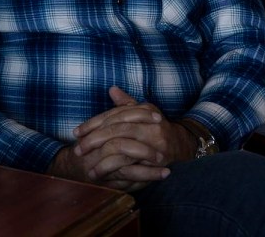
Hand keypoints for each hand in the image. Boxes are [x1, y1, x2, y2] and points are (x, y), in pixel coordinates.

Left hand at [52, 86, 196, 190]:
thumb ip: (127, 104)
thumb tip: (112, 89)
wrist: (187, 149)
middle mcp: (151, 123)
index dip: (93, 123)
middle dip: (93, 139)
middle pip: (115, 129)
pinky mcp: (156, 161)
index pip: (113, 115)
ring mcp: (155, 142)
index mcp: (145, 110)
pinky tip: (100, 174)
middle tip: (78, 149)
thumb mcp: (145, 114)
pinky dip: (112, 169)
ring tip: (86, 166)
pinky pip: (130, 164)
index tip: (77, 132)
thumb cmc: (160, 131)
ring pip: (121, 145)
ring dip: (101, 158)